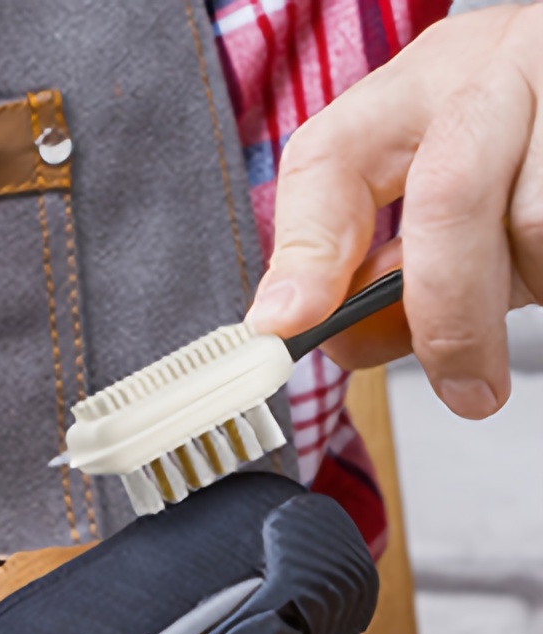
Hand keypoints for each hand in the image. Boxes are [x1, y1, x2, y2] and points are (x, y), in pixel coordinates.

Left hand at [247, 3, 541, 418]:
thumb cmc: (511, 160)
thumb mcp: (432, 203)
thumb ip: (380, 273)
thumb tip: (348, 341)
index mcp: (409, 94)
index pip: (328, 161)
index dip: (305, 252)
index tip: (286, 324)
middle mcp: (484, 73)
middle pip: (446, 197)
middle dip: (446, 313)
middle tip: (463, 387)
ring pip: (536, 225)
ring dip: (530, 288)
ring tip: (534, 283)